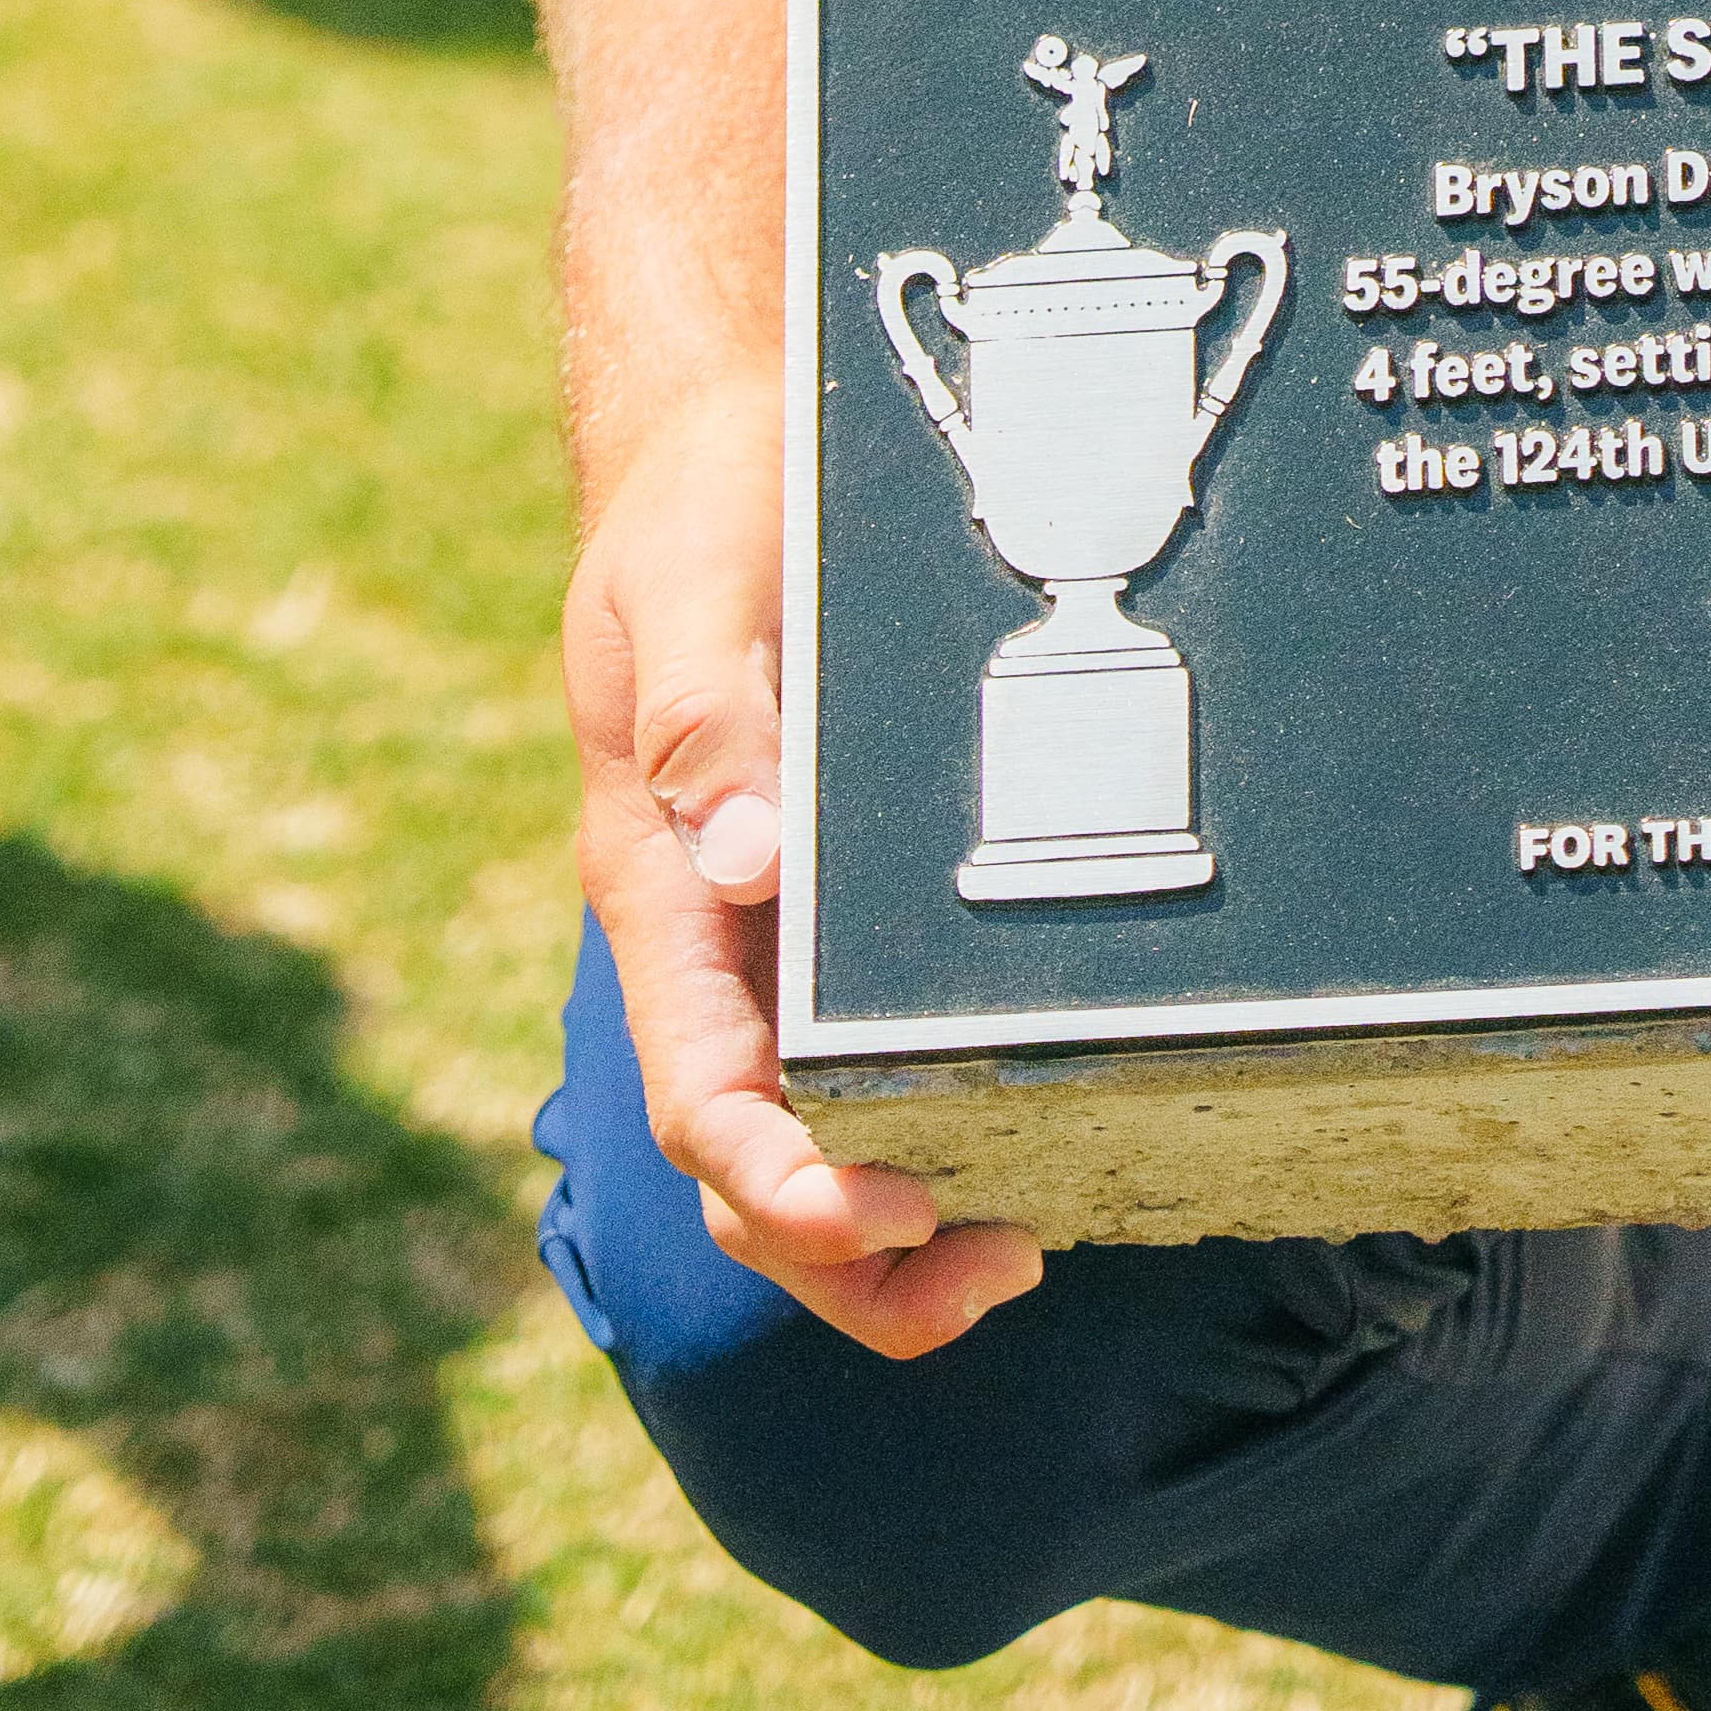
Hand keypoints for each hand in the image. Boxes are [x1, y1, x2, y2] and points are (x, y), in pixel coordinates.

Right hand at [565, 381, 1047, 1355]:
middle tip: (1001, 1265)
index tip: (877, 1214)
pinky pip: (878, 1051)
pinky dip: (946, 1121)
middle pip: (756, 1166)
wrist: (720, 445)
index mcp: (662, 896)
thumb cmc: (694, 515)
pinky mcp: (845, 909)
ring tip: (1030, 1241)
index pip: (700, 1099)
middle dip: (859, 1257)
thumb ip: (699, 721)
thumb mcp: (678, 593)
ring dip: (908, 1224)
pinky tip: (1048, 1132)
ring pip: (817, 1136)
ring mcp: (779, 942)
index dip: (779, 1185)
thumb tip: (740, 865)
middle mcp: (719, 945)